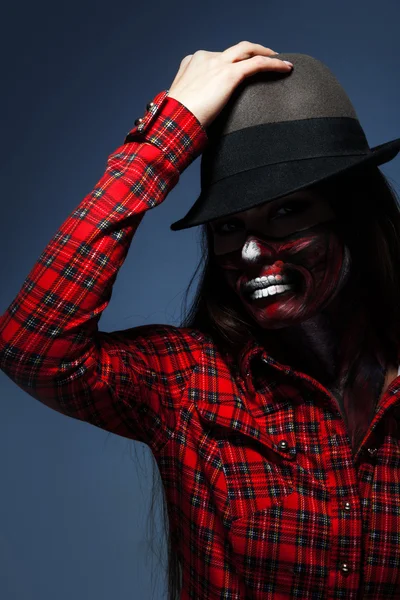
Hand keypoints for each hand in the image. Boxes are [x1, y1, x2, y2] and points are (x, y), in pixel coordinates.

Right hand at [168, 41, 292, 128]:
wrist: (175, 120)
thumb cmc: (176, 119)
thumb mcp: (182, 104)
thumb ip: (194, 100)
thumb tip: (200, 115)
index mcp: (192, 62)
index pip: (218, 57)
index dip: (232, 61)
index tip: (241, 69)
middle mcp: (206, 58)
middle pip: (235, 50)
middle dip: (253, 51)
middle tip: (267, 58)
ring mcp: (218, 64)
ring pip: (248, 50)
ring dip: (266, 54)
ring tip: (281, 62)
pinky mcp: (230, 74)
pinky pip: (257, 64)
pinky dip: (274, 64)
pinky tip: (286, 69)